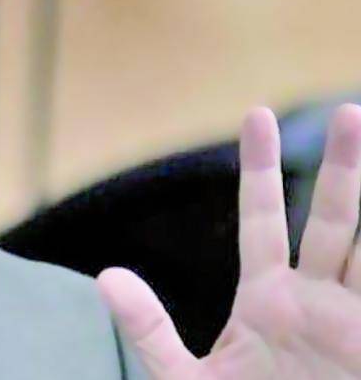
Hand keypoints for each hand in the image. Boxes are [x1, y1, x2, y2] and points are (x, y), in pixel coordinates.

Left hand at [98, 105, 360, 378]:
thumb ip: (147, 328)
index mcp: (268, 302)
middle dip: (346, 168)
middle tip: (349, 112)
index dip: (261, 170)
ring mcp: (354, 324)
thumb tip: (106, 276)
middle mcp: (317, 303)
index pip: (264, 221)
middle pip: (335, 221)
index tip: (256, 115)